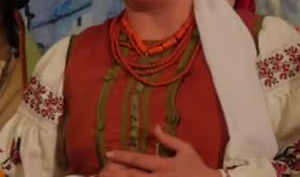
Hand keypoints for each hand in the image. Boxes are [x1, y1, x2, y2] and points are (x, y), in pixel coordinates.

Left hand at [99, 125, 220, 176]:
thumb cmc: (198, 168)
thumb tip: (155, 127)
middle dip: (116, 173)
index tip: (108, 153)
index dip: (122, 156)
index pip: (138, 159)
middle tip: (101, 171)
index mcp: (164, 164)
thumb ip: (168, 140)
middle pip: (133, 176)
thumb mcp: (186, 150)